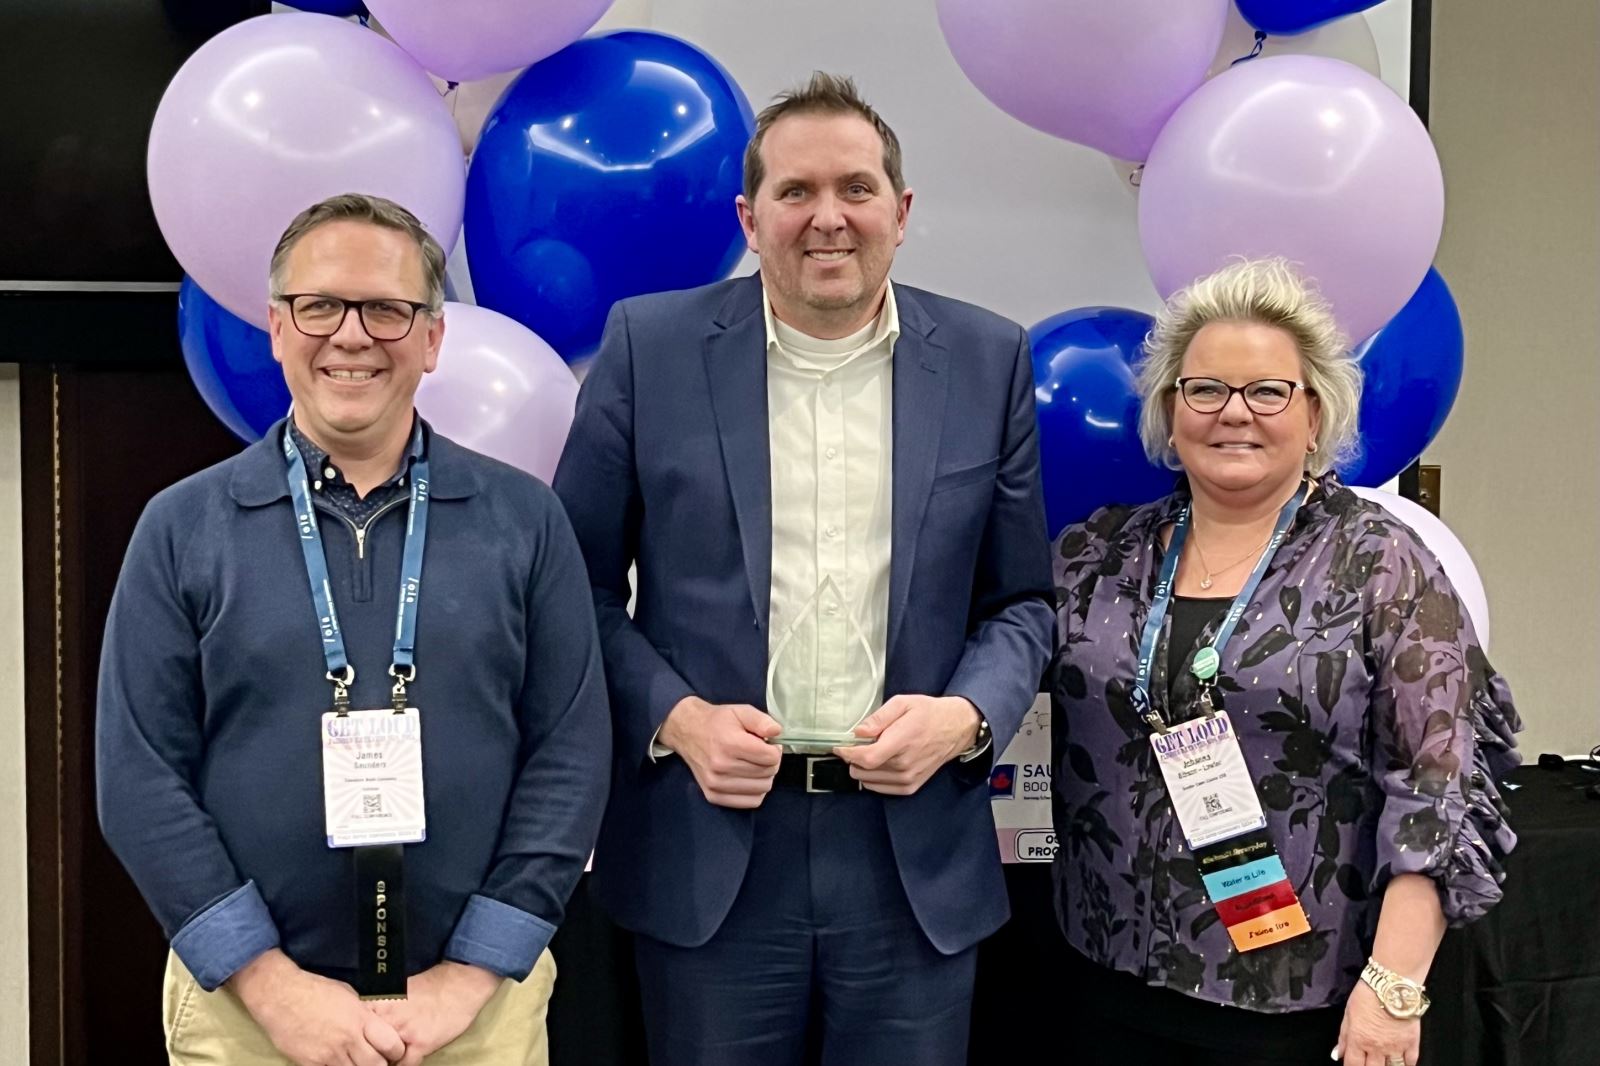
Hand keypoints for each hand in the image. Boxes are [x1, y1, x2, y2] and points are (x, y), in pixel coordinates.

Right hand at [230, 949, 405, 1065]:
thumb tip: (377, 1026)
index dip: (396, 1051)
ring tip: (358, 1062)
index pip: (391, 1044)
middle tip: (378, 1062)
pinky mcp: (310, 1063)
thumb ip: (364, 1015)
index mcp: (360, 1018)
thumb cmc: (315, 990)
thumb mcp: (348, 996)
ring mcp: (328, 1054)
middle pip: (375, 1065)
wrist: (280, 996)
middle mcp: (347, 1039)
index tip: (394, 1052)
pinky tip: (338, 1064)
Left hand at [369, 961, 501, 1065]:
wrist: (458, 985)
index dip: (361, 1041)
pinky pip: (404, 1065)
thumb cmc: (427, 989)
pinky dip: (407, 1062)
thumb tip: (360, 1030)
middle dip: (374, 1052)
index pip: (356, 1033)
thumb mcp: (394, 992)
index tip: (364, 1044)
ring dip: (390, 1059)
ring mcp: (403, 1030)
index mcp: (376, 1003)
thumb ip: (376, 1011)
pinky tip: (414, 1052)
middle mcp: (386, 1016)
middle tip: (383, 1048)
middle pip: (367, 1049)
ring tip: (399, 1050)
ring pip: (383, 1060)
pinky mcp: (420, 1043)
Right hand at [658, 695, 782, 807]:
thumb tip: (777, 732)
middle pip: (768, 773)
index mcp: (730, 744)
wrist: (688, 732)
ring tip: (754, 764)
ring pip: (762, 789)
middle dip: (771, 762)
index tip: (768, 744)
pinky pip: (750, 802)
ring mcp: (716, 784)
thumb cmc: (718, 721)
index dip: (775, 749)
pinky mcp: (713, 796)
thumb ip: (761, 720)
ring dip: (764, 777)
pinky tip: (749, 778)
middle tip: (761, 753)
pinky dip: (755, 791)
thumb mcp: (741, 711)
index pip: (771, 758)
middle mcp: (721, 767)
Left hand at [832, 695, 980, 795]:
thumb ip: (879, 718)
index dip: (848, 754)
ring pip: (869, 781)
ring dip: (862, 769)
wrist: (955, 728)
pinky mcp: (911, 786)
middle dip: (853, 759)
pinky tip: (877, 765)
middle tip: (856, 746)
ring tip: (869, 753)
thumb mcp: (903, 703)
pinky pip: (881, 789)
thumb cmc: (929, 714)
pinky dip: (873, 779)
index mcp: (903, 740)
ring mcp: (909, 778)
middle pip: (864, 771)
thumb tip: (859, 732)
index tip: (839, 747)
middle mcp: (905, 763)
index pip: (867, 758)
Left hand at [1334, 980, 1420, 1065]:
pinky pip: (1410, 1062)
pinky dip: (1406, 1065)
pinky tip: (1402, 1062)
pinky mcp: (1411, 1043)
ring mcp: (1395, 1047)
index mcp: (1358, 1040)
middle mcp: (1376, 1048)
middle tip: (1370, 1062)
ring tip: (1385, 1062)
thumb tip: (1338, 1054)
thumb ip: (1343, 1036)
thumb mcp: (1349, 1013)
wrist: (1392, 986)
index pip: (1353, 1065)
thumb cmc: (1367, 995)